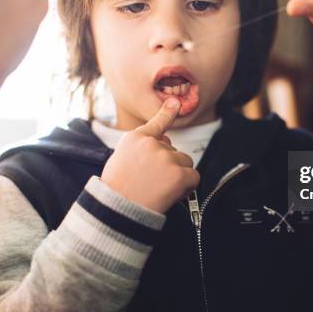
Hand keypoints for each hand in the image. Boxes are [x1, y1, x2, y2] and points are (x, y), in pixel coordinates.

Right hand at [101, 98, 199, 213]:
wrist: (118, 209)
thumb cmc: (118, 188)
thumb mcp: (123, 158)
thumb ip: (143, 146)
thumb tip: (166, 139)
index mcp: (136, 138)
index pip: (157, 123)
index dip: (168, 112)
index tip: (176, 102)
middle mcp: (152, 144)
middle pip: (174, 151)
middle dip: (168, 166)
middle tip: (150, 181)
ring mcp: (166, 158)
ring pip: (186, 162)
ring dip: (178, 176)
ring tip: (158, 188)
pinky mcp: (179, 174)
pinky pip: (194, 178)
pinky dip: (187, 187)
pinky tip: (170, 194)